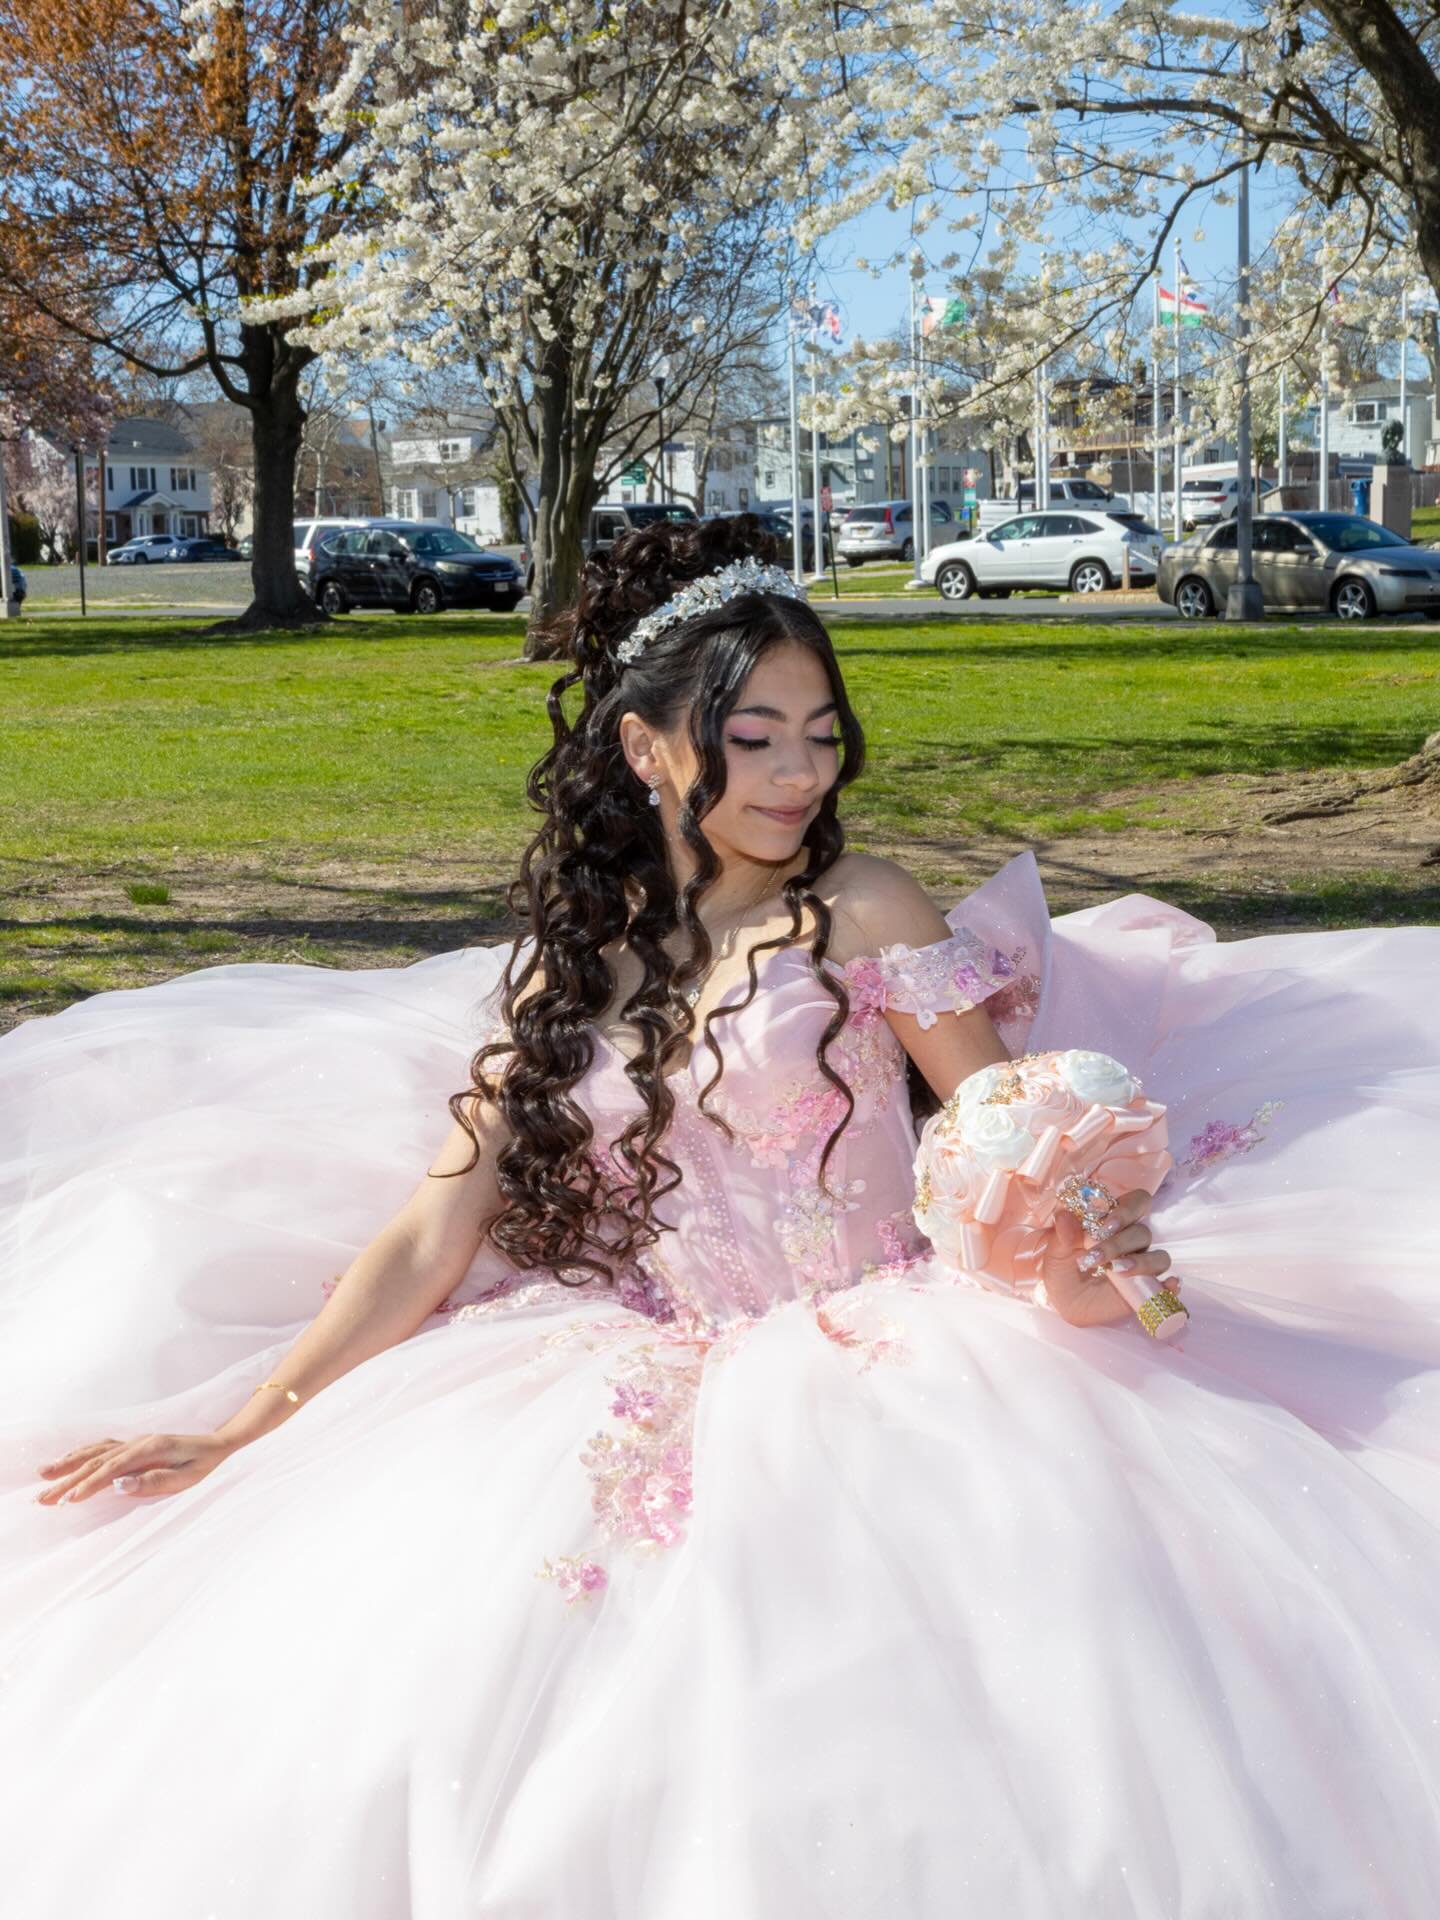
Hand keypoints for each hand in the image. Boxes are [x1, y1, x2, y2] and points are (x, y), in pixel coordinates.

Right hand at [34, 1432, 235, 1506]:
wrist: (217, 1443)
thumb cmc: (204, 1464)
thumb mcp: (186, 1477)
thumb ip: (154, 1481)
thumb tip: (120, 1485)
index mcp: (151, 1450)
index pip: (112, 1469)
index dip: (88, 1485)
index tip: (68, 1500)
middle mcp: (138, 1442)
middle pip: (96, 1461)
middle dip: (68, 1479)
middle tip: (42, 1497)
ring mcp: (135, 1442)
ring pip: (95, 1452)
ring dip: (69, 1463)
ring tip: (43, 1474)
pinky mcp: (134, 1445)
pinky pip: (102, 1447)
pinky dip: (82, 1453)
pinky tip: (69, 1460)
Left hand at [1038, 1188, 1177, 1328]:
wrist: (1066, 1305)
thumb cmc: (1063, 1271)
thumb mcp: (1056, 1254)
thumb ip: (1062, 1235)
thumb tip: (1064, 1215)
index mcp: (1113, 1223)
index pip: (1136, 1202)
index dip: (1127, 1210)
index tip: (1105, 1224)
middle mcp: (1132, 1241)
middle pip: (1143, 1231)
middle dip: (1120, 1242)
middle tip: (1097, 1254)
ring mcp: (1142, 1265)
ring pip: (1158, 1256)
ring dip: (1140, 1263)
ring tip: (1116, 1271)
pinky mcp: (1148, 1289)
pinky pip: (1168, 1284)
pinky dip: (1171, 1284)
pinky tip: (1167, 1284)